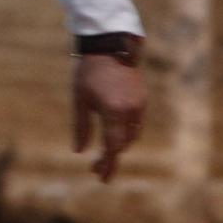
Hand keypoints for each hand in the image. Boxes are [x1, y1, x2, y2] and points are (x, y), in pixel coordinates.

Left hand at [73, 53, 146, 181]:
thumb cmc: (88, 72)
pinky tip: (114, 133)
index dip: (107, 164)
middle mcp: (131, 111)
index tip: (100, 177)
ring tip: (105, 153)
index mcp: (114, 112)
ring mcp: (140, 105)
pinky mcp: (143, 99)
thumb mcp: (80, 100)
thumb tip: (79, 151)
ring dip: (120, 145)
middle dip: (112, 157)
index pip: (113, 147)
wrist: (110, 46)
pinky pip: (136, 122)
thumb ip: (81, 127)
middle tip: (96, 167)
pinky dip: (126, 132)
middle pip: (124, 143)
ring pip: (133, 134)